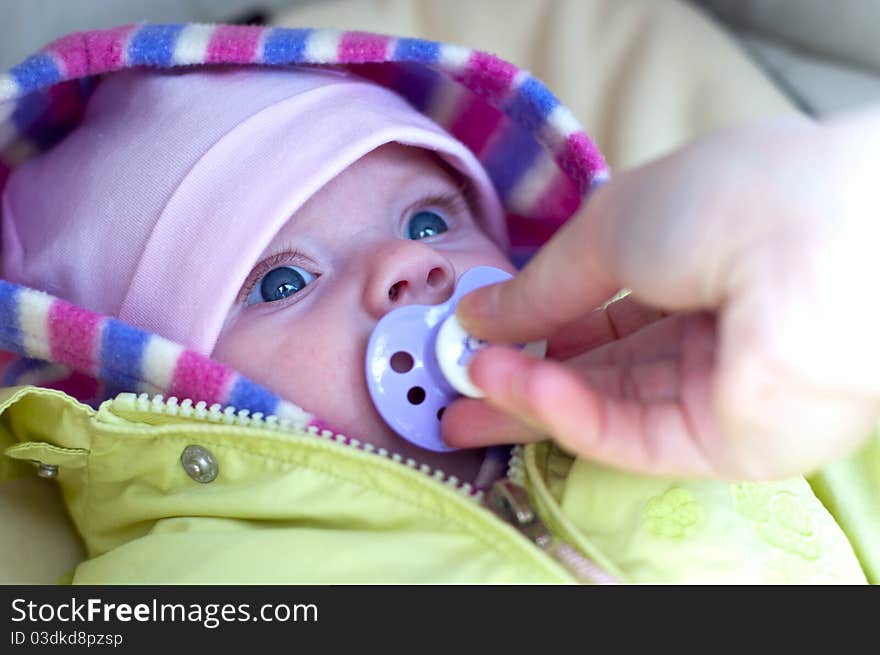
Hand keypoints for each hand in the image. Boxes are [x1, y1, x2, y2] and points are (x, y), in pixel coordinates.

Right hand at [442, 109, 879, 478]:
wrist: (826, 246)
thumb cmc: (724, 203)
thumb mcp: (610, 225)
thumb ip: (543, 284)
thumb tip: (480, 311)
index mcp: (697, 260)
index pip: (607, 303)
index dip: (538, 317)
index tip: (478, 327)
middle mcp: (708, 328)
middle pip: (598, 365)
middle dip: (520, 375)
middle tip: (453, 384)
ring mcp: (717, 388)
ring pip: (608, 404)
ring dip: (531, 396)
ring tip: (465, 388)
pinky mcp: (724, 442)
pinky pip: (633, 434)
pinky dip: (568, 414)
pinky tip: (516, 388)